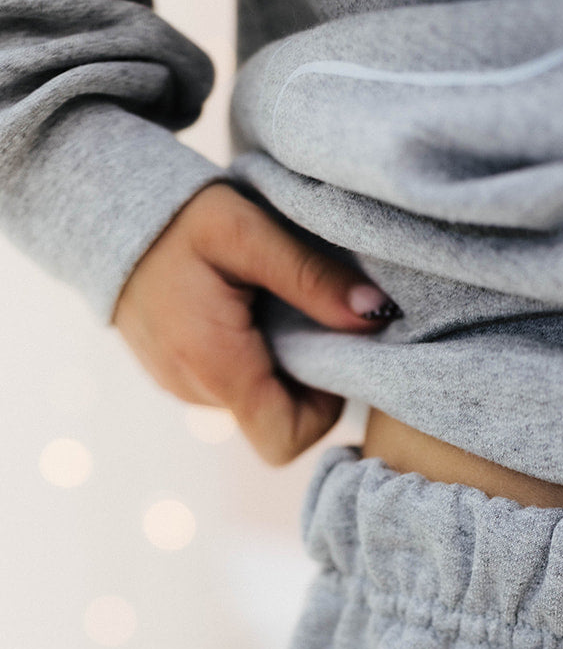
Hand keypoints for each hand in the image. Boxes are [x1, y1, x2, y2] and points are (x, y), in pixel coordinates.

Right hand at [113, 182, 399, 464]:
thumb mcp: (249, 233)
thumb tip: (377, 316)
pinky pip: (231, 384)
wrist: (98, 208)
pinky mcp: (177, 375)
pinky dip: (251, 357)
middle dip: (304, 378)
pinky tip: (244, 310)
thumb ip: (312, 278)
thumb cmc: (177, 217)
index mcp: (215, 366)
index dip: (321, 411)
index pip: (285, 440)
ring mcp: (182, 387)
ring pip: (256, 402)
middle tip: (305, 316)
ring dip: (278, 364)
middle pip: (276, 420)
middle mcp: (195, 391)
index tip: (326, 355)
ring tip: (270, 305)